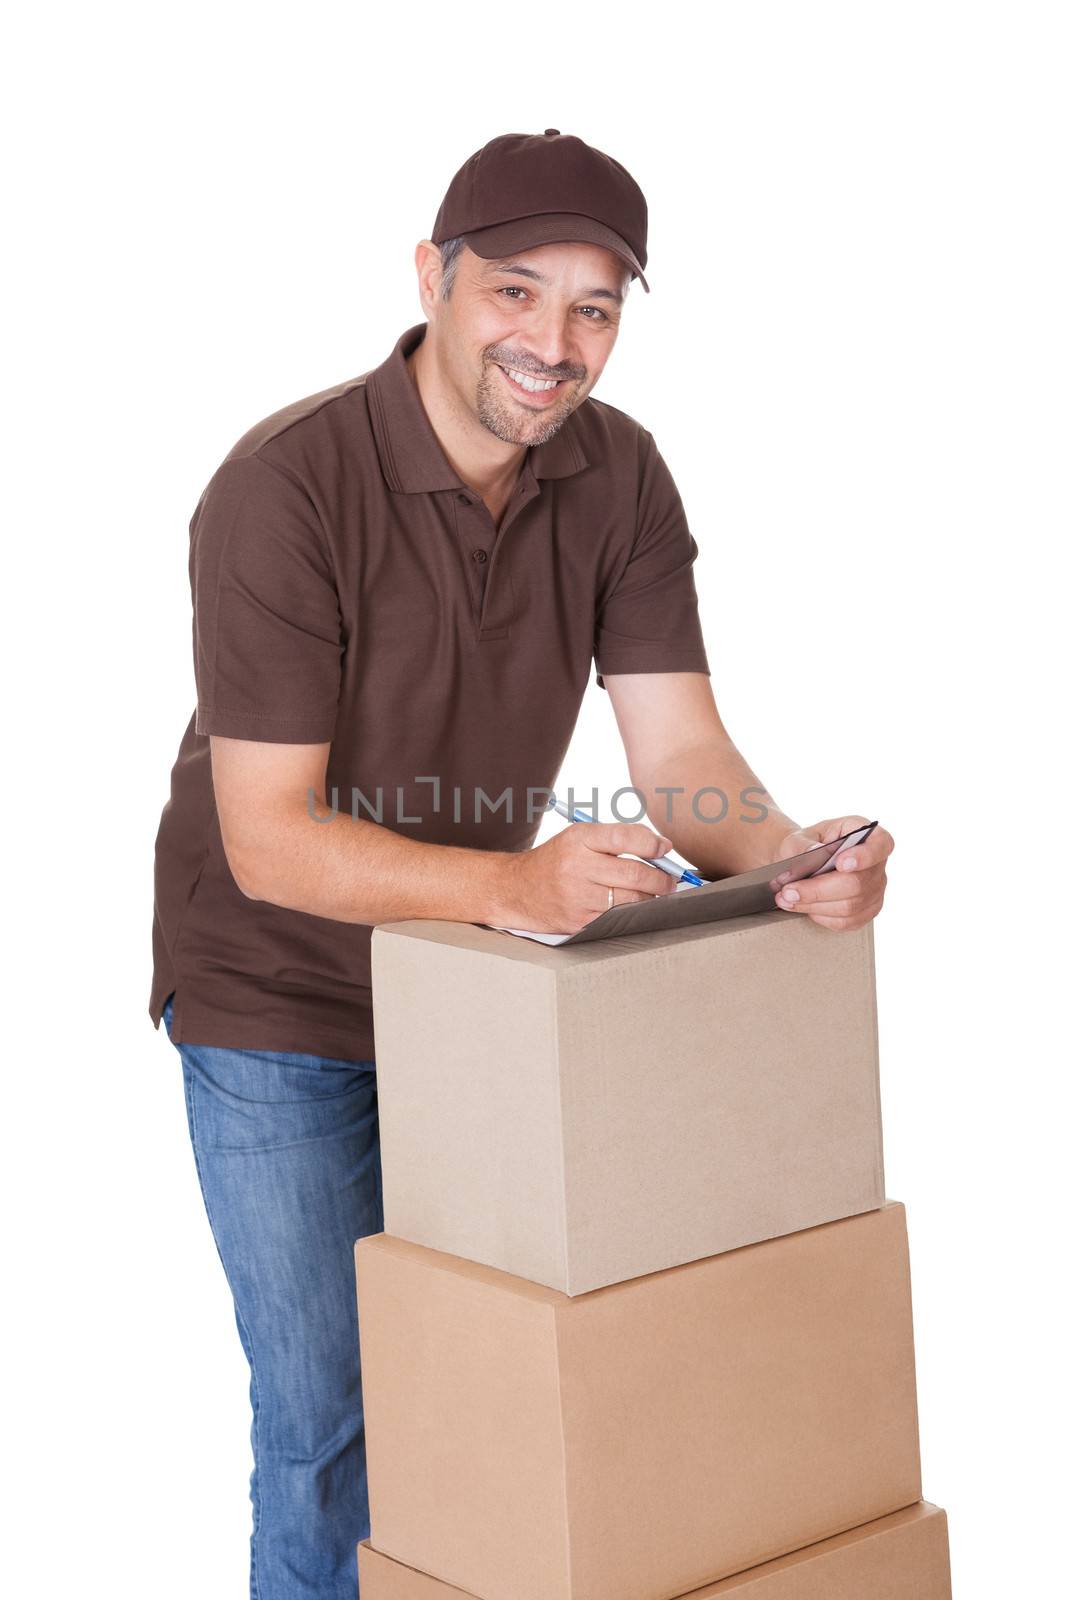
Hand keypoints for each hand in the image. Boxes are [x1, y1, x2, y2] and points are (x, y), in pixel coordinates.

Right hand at [497, 821, 678, 934]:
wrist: (516, 890)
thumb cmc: (555, 861)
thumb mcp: (578, 838)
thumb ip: (616, 839)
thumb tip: (661, 847)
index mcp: (578, 839)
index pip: (625, 837)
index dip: (652, 844)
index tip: (665, 849)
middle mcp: (577, 866)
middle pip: (634, 872)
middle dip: (661, 877)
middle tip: (671, 879)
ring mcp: (578, 896)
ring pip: (631, 899)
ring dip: (651, 897)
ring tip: (657, 893)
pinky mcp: (579, 921)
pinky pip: (618, 917)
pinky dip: (633, 912)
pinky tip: (636, 906)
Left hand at [770, 815, 893, 930]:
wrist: (801, 864)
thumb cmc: (804, 847)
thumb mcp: (797, 838)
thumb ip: (803, 844)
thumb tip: (814, 852)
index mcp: (867, 835)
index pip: (881, 844)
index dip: (865, 855)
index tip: (840, 863)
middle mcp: (877, 863)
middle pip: (858, 883)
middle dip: (819, 890)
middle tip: (789, 891)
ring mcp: (875, 889)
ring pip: (850, 906)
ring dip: (815, 905)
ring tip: (787, 900)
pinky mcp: (867, 910)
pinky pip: (847, 921)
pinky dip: (822, 917)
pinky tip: (804, 907)